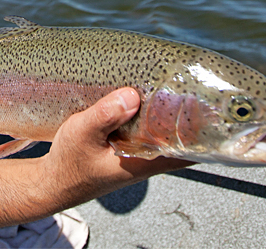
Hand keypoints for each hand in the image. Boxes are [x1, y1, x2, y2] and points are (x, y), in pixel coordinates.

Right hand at [35, 87, 193, 208]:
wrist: (54, 183)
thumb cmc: (69, 164)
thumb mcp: (81, 134)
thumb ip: (105, 115)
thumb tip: (131, 96)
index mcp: (146, 161)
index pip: (192, 148)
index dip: (206, 127)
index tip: (210, 102)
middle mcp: (149, 160)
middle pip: (185, 137)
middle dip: (191, 113)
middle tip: (190, 82)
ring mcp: (142, 156)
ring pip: (169, 134)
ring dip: (171, 113)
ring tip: (172, 83)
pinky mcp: (131, 151)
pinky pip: (152, 132)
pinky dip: (153, 116)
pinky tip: (145, 98)